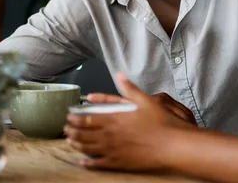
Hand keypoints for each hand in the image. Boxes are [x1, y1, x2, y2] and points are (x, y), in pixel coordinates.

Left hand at [64, 72, 195, 170]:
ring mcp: (114, 150)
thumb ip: (129, 88)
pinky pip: (100, 164)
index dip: (76, 117)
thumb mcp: (146, 100)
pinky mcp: (120, 162)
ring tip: (70, 142)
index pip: (88, 117)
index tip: (69, 116)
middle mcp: (111, 134)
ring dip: (77, 145)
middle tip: (65, 129)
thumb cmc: (161, 122)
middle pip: (84, 133)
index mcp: (115, 118)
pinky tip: (84, 162)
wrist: (172, 145)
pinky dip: (89, 163)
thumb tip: (120, 74)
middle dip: (72, 131)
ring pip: (88, 148)